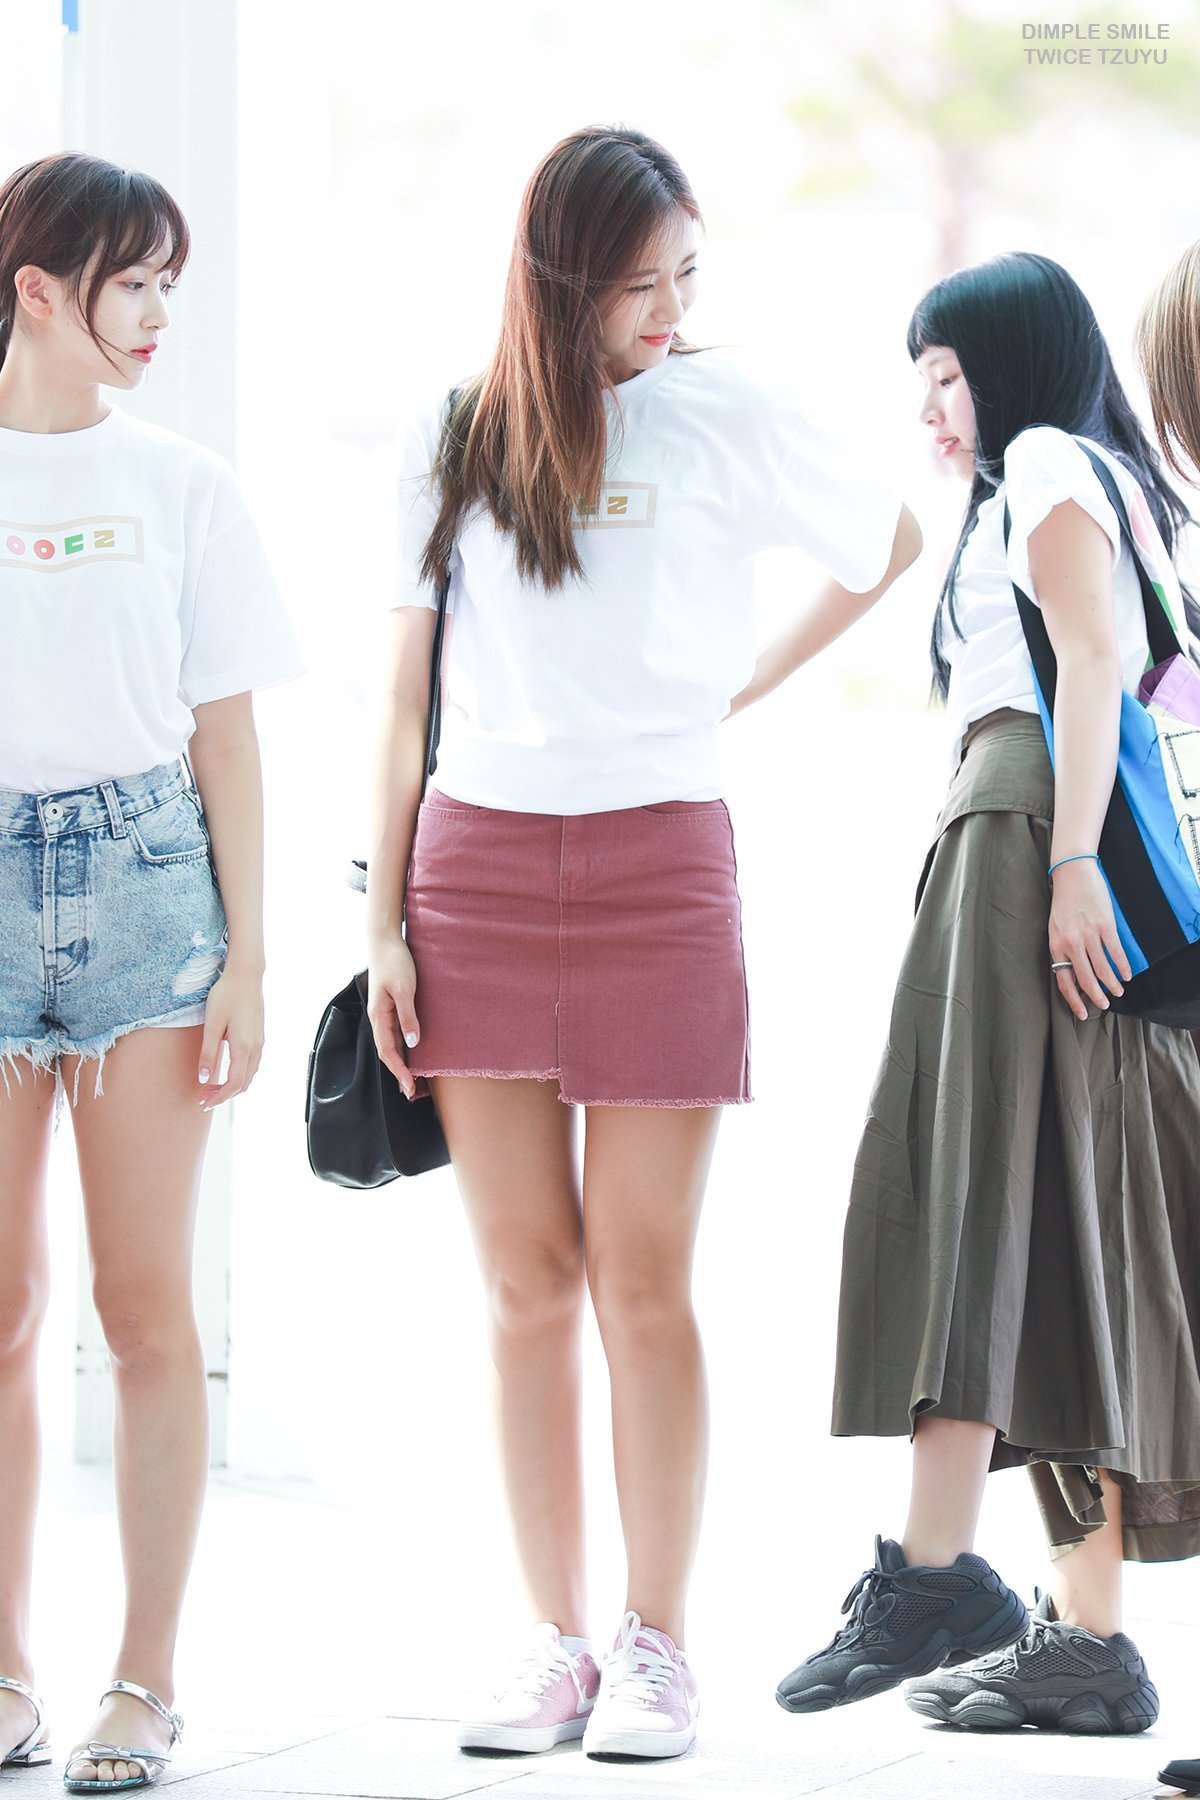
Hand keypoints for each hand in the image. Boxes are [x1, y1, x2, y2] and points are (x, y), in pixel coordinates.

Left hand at [198, 965, 264, 1106]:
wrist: (245, 974)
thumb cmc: (226, 995)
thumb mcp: (212, 1025)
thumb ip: (208, 1054)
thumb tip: (203, 1079)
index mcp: (243, 1046)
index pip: (234, 1083)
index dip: (219, 1097)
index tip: (204, 1102)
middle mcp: (256, 1047)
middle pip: (244, 1083)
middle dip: (225, 1095)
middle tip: (204, 1098)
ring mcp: (260, 1041)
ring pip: (250, 1074)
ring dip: (233, 1086)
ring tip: (213, 1087)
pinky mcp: (259, 1035)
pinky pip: (253, 1064)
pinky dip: (240, 1075)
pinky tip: (227, 1070)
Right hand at [367, 934, 419, 1098]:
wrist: (385, 940)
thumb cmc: (394, 961)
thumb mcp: (405, 988)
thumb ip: (408, 1016)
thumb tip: (413, 1043)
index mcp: (378, 1016)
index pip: (387, 1051)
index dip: (399, 1071)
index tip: (410, 1087)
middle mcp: (379, 1018)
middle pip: (388, 1053)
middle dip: (399, 1073)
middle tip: (413, 1093)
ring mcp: (384, 1013)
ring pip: (392, 1045)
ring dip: (402, 1063)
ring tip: (414, 1081)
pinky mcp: (391, 1006)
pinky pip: (396, 1033)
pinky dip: (404, 1048)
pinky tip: (414, 1053)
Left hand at [1048, 860, 1132, 1021]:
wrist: (1072, 874)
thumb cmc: (1064, 901)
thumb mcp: (1055, 928)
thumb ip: (1063, 949)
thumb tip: (1073, 970)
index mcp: (1056, 945)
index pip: (1064, 980)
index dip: (1074, 1000)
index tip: (1083, 1013)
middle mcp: (1071, 943)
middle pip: (1085, 978)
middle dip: (1096, 997)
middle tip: (1105, 1006)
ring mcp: (1088, 934)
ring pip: (1102, 968)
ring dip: (1112, 984)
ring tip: (1118, 992)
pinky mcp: (1104, 925)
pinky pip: (1115, 952)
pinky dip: (1122, 966)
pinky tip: (1127, 974)